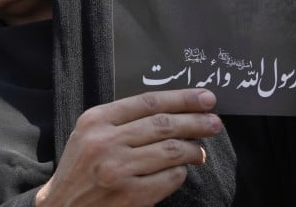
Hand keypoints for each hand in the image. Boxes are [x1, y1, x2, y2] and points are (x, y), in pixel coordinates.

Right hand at [35, 89, 221, 206]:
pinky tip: (181, 172)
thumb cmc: (81, 168)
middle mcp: (106, 142)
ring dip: (193, 150)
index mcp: (96, 120)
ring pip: (171, 151)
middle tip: (215, 122)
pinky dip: (180, 174)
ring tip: (201, 151)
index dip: (182, 99)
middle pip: (164, 125)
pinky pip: (169, 179)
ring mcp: (118, 170)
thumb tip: (171, 110)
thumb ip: (121, 120)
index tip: (205, 98)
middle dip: (195, 122)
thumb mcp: (89, 134)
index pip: (148, 102)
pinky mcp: (130, 196)